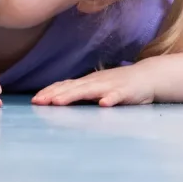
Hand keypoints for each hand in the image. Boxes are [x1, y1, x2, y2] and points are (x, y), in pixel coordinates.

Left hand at [31, 64, 154, 106]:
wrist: (148, 77)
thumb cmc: (119, 84)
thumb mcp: (96, 87)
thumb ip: (80, 92)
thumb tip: (57, 98)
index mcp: (87, 82)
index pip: (64, 85)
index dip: (49, 92)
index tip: (34, 100)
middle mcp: (95, 82)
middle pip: (72, 87)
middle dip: (54, 95)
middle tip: (38, 102)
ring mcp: (110, 86)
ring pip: (89, 90)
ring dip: (73, 95)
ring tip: (58, 102)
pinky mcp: (126, 92)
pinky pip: (117, 96)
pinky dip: (110, 99)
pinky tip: (103, 104)